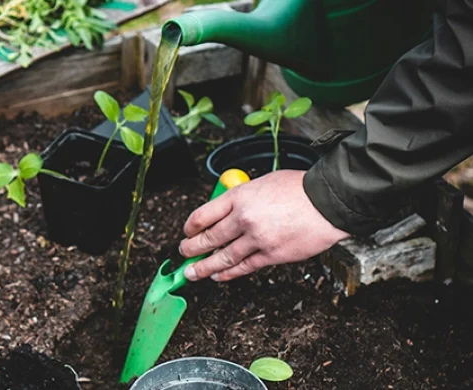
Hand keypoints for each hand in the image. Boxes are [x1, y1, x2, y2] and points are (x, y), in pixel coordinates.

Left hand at [179, 169, 349, 281]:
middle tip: (183, 253)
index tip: (186, 232)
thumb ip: (242, 197)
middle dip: (191, 249)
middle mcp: (244, 218)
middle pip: (208, 238)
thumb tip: (226, 211)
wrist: (328, 202)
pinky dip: (228, 273)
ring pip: (222, 257)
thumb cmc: (299, 189)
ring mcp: (257, 239)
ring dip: (203, 267)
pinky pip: (243, 267)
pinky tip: (218, 276)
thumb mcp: (262, 182)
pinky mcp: (271, 255)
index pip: (203, 215)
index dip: (190, 227)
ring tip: (192, 272)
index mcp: (239, 197)